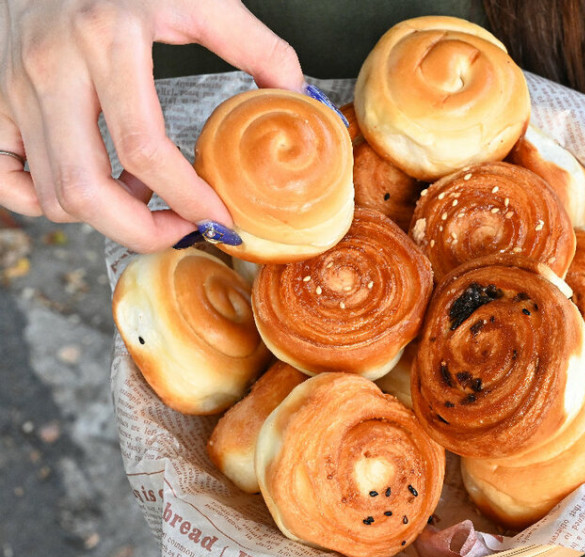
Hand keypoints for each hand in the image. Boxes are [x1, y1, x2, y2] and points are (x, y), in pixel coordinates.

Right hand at [0, 0, 304, 251]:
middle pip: (85, 191)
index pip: (146, 150)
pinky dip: (46, 201)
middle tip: (182, 231)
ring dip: (105, 215)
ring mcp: (12, 88)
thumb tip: (300, 99)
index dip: (189, 200)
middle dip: (142, 232)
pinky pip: (6, 178)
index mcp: (105, 40)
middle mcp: (49, 68)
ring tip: (145, 197)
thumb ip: (256, 46)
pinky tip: (88, 185)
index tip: (222, 222)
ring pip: (52, 194)